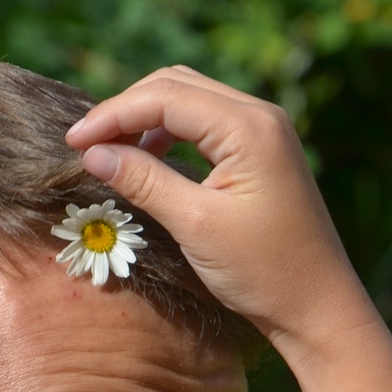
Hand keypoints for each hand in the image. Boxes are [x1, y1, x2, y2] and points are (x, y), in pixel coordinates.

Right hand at [65, 68, 376, 357]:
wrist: (317, 306)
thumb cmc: (262, 272)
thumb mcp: (195, 226)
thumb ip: (145, 181)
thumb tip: (93, 155)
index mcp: (248, 127)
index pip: (165, 97)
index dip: (114, 114)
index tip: (73, 143)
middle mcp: (260, 115)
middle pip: (176, 85)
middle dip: (127, 109)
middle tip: (86, 145)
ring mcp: (265, 130)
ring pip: (191, 99)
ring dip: (147, 118)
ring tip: (112, 152)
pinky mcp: (263, 151)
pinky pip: (208, 123)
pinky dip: (171, 132)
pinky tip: (150, 159)